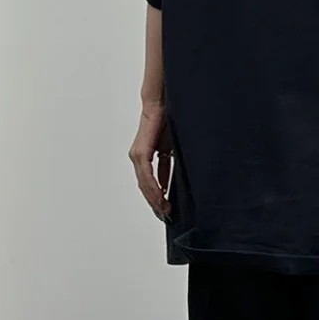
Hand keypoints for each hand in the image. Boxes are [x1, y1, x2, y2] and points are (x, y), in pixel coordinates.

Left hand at [130, 102, 173, 222]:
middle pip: (146, 187)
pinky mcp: (141, 152)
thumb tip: (180, 178)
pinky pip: (146, 175)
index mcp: (146, 156)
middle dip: (156, 203)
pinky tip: (161, 197)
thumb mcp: (173, 147)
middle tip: (166, 217)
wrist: (162, 102)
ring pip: (145, 184)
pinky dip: (154, 187)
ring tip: (165, 211)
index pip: (151, 182)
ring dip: (155, 199)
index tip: (167, 210)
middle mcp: (139, 157)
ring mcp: (138, 155)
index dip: (158, 197)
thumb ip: (172, 163)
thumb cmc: (168, 119)